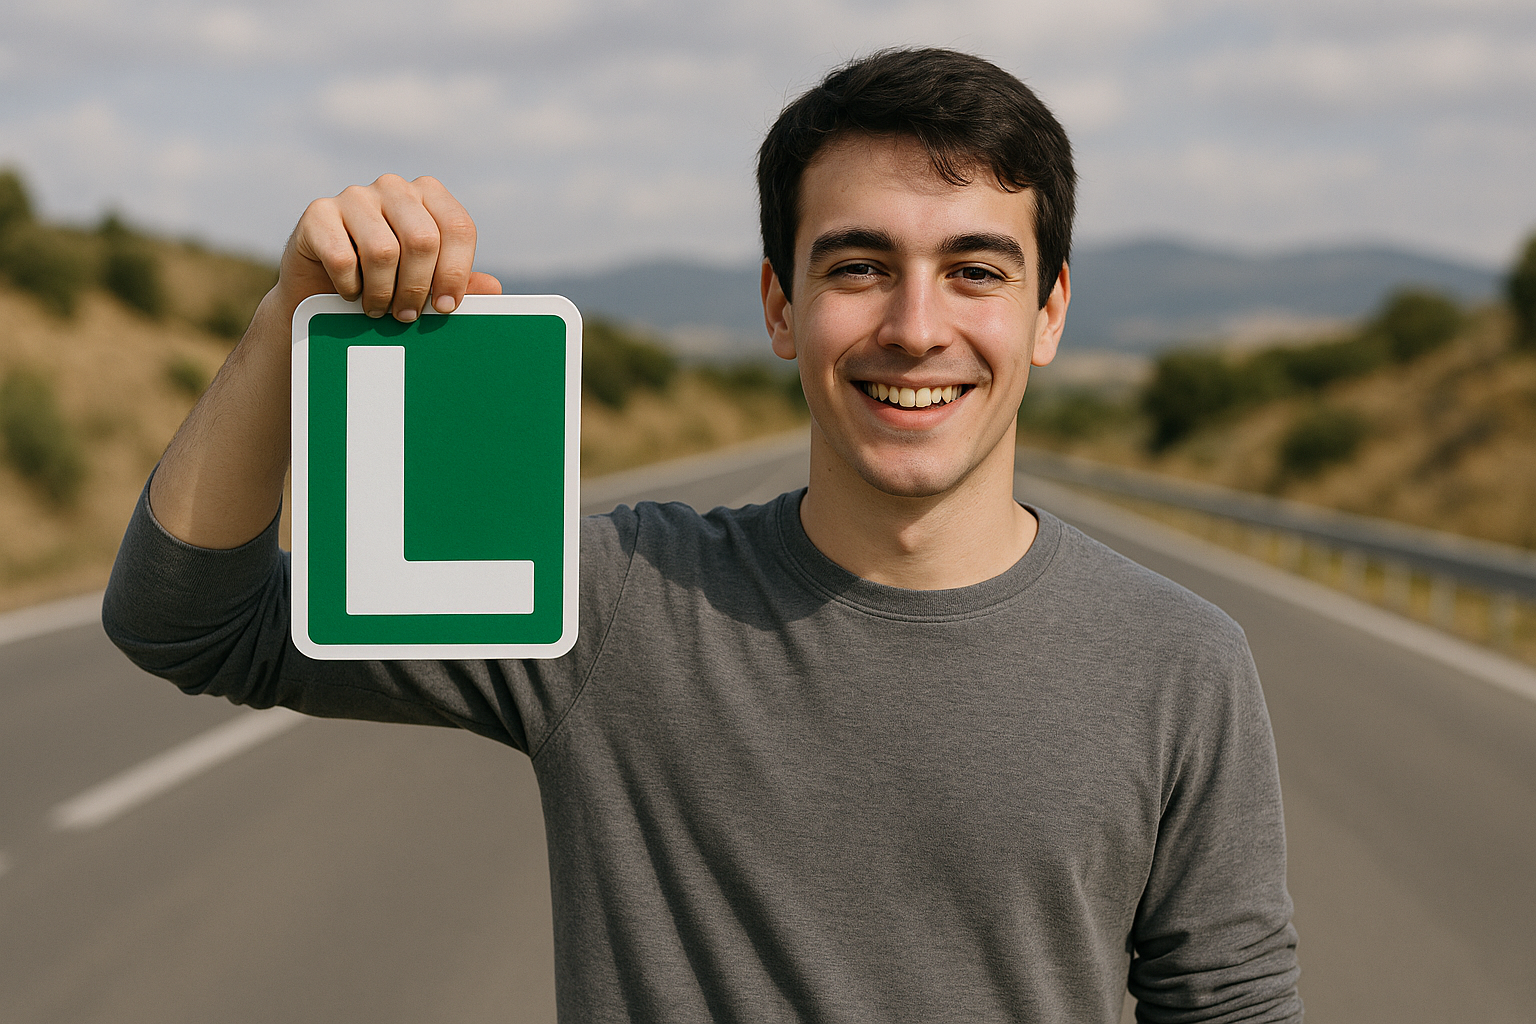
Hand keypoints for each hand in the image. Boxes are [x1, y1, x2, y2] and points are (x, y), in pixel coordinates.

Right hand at [277, 174, 501, 320]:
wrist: (323, 286)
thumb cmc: (387, 281)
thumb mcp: (427, 282)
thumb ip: (460, 283)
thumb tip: (493, 288)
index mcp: (429, 196)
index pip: (458, 227)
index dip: (456, 272)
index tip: (447, 307)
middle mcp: (394, 187)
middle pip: (423, 240)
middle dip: (418, 287)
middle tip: (408, 315)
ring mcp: (355, 196)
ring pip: (383, 251)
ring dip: (384, 292)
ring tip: (380, 310)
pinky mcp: (318, 212)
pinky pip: (343, 258)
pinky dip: (350, 286)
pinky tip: (351, 293)